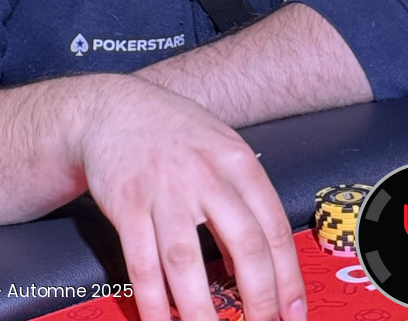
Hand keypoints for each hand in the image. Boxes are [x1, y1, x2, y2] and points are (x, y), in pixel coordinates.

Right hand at [77, 77, 305, 320]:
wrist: (114, 107)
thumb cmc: (174, 132)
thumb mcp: (220, 148)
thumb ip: (241, 198)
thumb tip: (259, 265)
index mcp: (235, 160)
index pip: (273, 226)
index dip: (287, 278)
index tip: (293, 315)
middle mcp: (204, 174)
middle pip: (243, 244)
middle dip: (259, 299)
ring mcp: (163, 190)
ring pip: (186, 262)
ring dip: (201, 312)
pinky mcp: (126, 204)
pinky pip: (141, 262)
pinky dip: (153, 301)